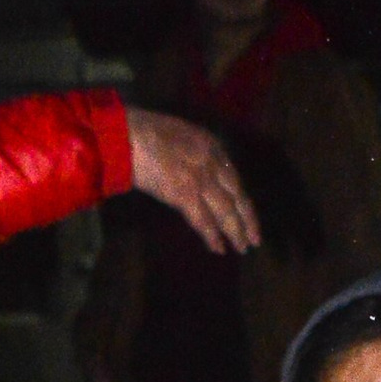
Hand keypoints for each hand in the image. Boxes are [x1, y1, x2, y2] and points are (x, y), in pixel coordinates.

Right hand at [128, 107, 259, 254]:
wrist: (126, 135)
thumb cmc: (146, 133)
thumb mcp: (183, 136)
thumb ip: (198, 154)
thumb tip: (204, 175)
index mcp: (212, 146)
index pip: (234, 179)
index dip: (242, 200)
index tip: (247, 214)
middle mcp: (212, 163)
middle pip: (237, 197)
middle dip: (247, 221)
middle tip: (254, 239)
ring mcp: (201, 179)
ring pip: (225, 212)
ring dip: (235, 232)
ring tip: (242, 248)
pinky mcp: (185, 194)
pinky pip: (203, 220)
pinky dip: (212, 236)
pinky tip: (218, 248)